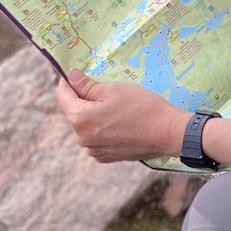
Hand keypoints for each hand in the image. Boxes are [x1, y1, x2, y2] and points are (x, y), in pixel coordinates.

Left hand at [55, 69, 187, 163]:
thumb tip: (71, 77)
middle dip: (85, 99)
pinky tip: (122, 122)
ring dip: (96, 115)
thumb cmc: (142, 107)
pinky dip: (104, 128)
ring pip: (87, 125)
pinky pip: (98, 138)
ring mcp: (94, 150)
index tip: (76, 73)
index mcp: (80, 118)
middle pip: (76, 111)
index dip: (68, 81)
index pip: (62, 95)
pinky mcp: (106, 157)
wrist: (168, 133)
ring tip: (118, 107)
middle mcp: (82, 138)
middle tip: (105, 89)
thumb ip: (88, 85)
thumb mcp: (114, 89)